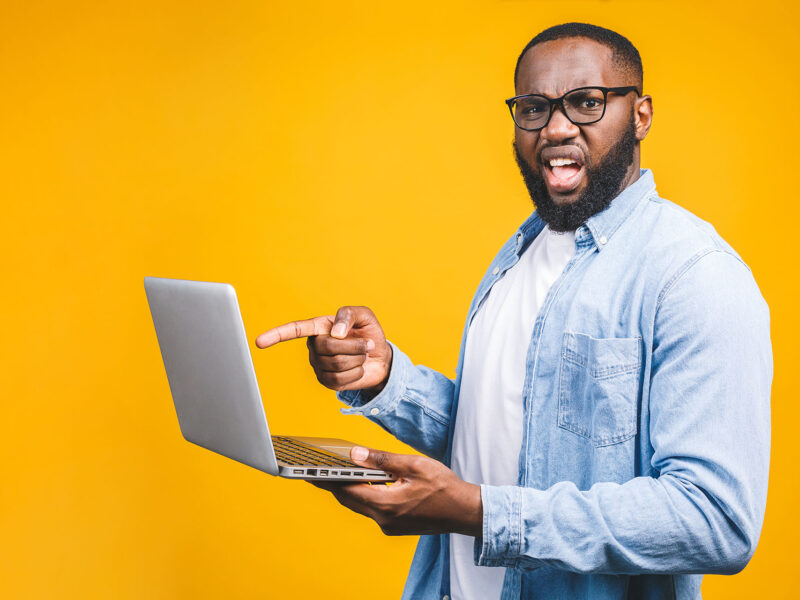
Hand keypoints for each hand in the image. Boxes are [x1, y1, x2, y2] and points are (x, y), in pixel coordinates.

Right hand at [255, 306, 392, 394]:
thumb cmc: (368, 333)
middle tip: (366, 345)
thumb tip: (334, 332)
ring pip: (336, 364)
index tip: (259, 342)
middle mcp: (314, 346)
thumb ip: (348, 314)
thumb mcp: (364, 316)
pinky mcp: (326, 381)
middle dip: (354, 346)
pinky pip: (339, 379)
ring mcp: (319, 365)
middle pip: (328, 347)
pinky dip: (356, 374)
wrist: (380, 358)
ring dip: (357, 359)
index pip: (294, 330)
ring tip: (361, 356)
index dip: (277, 335)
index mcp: (319, 327)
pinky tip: (357, 369)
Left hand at [313, 447, 482, 536]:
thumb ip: (383, 460)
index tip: (309, 471)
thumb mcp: (413, 465)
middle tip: (317, 468)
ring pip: (360, 505)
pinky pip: (372, 509)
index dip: (326, 480)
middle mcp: (384, 520)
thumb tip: (356, 454)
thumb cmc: (444, 487)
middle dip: (333, 484)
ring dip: (350, 489)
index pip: (346, 491)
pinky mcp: (395, 526)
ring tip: (338, 471)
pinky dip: (365, 495)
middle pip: (349, 500)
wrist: (465, 512)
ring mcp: (389, 526)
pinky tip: (365, 482)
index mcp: (386, 505)